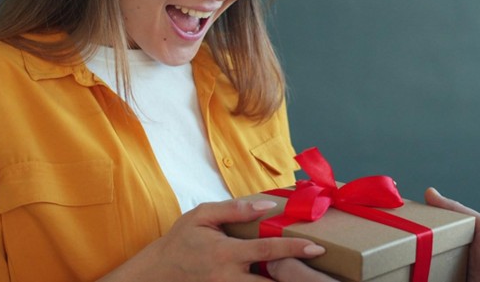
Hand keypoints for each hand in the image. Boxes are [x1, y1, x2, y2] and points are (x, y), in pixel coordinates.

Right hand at [100, 199, 326, 281]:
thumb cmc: (180, 241)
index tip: (317, 248)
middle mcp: (230, 278)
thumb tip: (267, 205)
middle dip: (298, 280)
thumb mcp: (201, 216)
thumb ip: (234, 209)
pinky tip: (283, 280)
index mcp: (227, 254)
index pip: (268, 252)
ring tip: (310, 279)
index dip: (294, 250)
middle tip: (324, 276)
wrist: (156, 274)